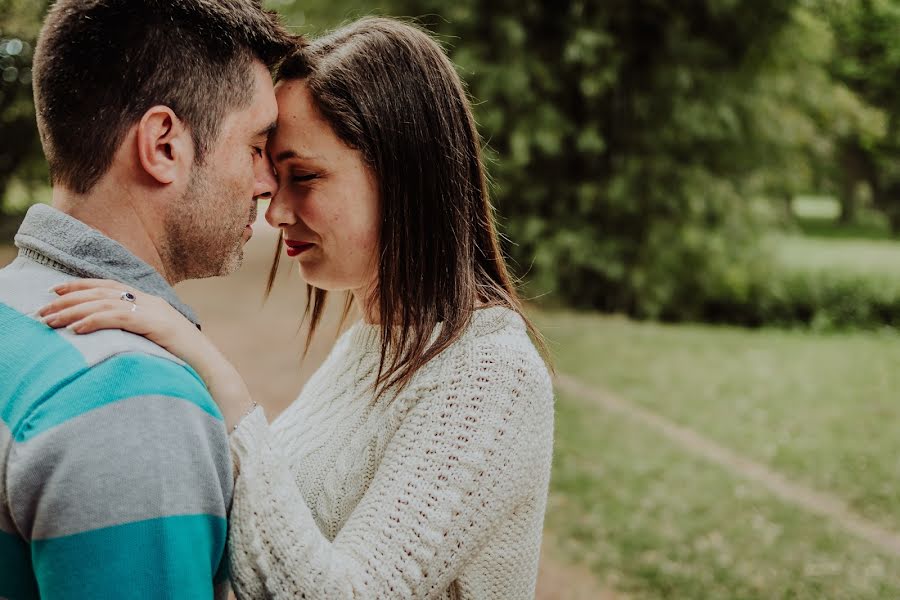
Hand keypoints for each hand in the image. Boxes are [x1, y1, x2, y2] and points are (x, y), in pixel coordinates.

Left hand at [40, 279, 190, 348]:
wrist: (212, 371)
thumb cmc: (184, 363)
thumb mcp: (155, 343)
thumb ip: (136, 334)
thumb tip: (109, 338)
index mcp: (151, 303)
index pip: (110, 286)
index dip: (81, 286)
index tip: (54, 290)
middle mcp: (152, 302)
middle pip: (103, 291)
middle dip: (69, 298)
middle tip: (43, 309)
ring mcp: (155, 311)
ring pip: (106, 303)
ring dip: (74, 311)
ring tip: (51, 320)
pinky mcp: (156, 325)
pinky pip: (119, 318)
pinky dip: (94, 320)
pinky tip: (76, 328)